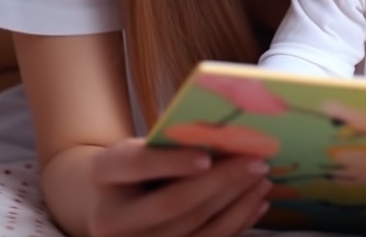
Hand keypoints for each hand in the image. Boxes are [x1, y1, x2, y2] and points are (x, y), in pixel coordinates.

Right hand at [87, 138, 271, 236]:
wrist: (111, 199)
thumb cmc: (137, 164)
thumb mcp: (141, 146)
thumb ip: (173, 143)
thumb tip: (230, 137)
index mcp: (103, 172)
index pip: (138, 166)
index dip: (173, 163)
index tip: (207, 157)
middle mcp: (110, 218)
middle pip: (172, 204)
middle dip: (221, 182)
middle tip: (257, 163)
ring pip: (193, 228)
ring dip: (235, 203)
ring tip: (262, 180)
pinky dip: (236, 223)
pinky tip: (256, 203)